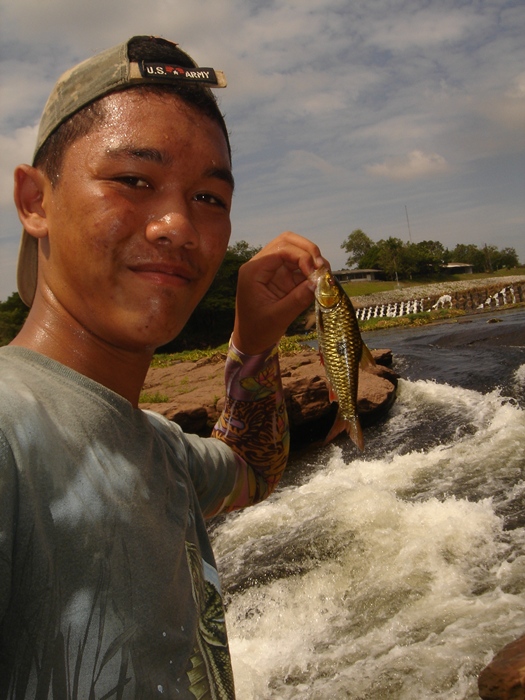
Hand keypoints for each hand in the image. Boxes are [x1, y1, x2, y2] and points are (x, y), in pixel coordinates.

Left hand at [231, 231, 327, 354]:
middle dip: (308, 250)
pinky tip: (321, 279)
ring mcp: (272, 270)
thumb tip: (318, 283)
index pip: (280, 250)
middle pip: (287, 241)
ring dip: (312, 258)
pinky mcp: (281, 277)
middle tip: (323, 266)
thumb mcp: (278, 317)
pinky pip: (298, 265)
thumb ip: (298, 299)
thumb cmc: (258, 331)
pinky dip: (311, 270)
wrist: (250, 341)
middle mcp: (261, 265)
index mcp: (254, 271)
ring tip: (325, 273)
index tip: (315, 274)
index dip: (301, 257)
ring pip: (294, 250)